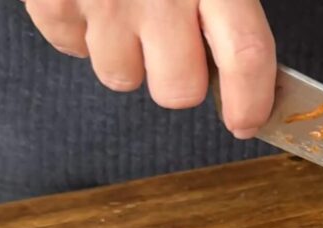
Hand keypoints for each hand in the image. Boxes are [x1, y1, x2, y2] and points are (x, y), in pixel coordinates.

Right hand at [24, 0, 275, 137]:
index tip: (247, 121)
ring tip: (126, 6)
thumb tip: (249, 66)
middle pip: (179, 90)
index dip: (251, 101)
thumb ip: (232, 1)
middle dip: (182, 81)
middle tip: (176, 43)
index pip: (245, 56)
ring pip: (121, 77)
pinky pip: (70, 48)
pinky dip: (80, 32)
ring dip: (128, 56)